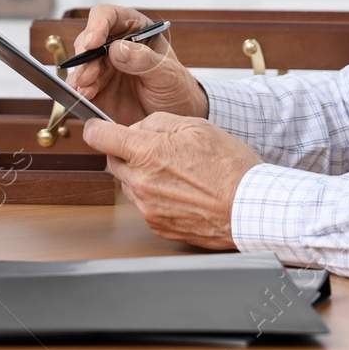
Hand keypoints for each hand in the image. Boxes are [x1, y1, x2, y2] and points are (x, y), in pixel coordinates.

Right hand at [66, 4, 207, 123]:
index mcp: (135, 30)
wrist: (176, 118)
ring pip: (81, 62)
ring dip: (81, 75)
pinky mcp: (97, 87)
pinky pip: (80, 85)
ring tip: (87, 91)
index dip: (98, 25)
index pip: (109, 16)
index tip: (94, 42)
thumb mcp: (168, 74)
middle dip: (86, 56)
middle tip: (89, 75)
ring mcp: (104, 66)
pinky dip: (79, 90)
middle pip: (89, 39)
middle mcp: (115, 44)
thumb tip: (117, 49)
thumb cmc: (177, 89)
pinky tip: (84, 97)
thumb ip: (144, 60)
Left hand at [82, 113, 260, 249]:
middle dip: (127, 152)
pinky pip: (144, 204)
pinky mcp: (157, 226)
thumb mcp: (195, 126)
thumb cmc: (231, 168)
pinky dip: (155, 195)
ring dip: (142, 175)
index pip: (99, 137)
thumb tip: (136, 127)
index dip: (96, 128)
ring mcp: (148, 208)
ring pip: (129, 184)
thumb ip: (157, 123)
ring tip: (176, 171)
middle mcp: (141, 183)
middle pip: (113, 161)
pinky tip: (180, 190)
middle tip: (157, 149)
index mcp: (147, 154)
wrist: (252, 208)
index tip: (98, 127)